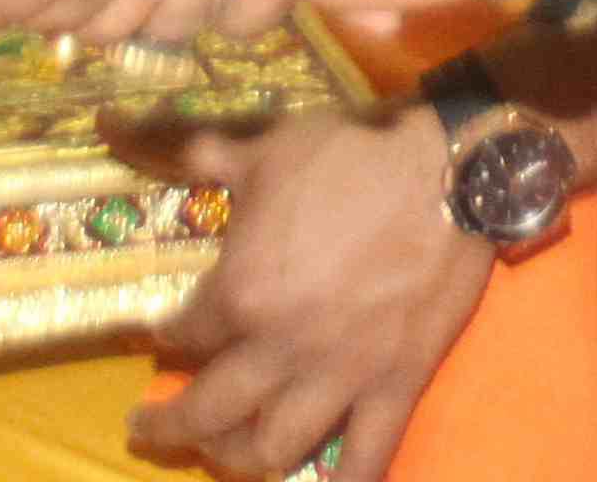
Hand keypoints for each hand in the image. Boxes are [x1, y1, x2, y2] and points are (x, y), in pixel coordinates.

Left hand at [117, 111, 492, 479]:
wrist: (450, 173)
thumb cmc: (354, 155)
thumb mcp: (270, 146)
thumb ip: (215, 157)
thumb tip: (174, 149)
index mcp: (241, 291)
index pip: (185, 333)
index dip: (165, 337)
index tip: (160, 337)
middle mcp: (280, 348)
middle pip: (209, 410)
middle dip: (170, 424)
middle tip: (146, 428)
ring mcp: (339, 376)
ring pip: (271, 449)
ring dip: (236, 459)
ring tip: (221, 454)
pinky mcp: (394, 386)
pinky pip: (364, 457)